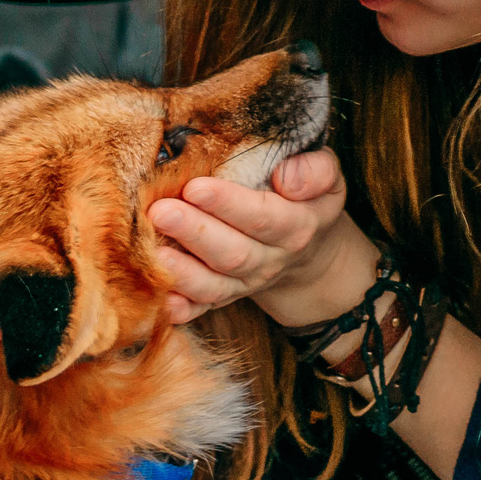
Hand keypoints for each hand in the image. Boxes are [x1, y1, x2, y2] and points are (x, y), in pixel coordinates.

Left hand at [147, 149, 370, 325]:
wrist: (309, 251)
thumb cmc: (306, 200)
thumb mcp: (328, 177)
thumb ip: (316, 171)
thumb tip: (286, 178)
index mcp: (296, 227)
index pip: (263, 217)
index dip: (228, 204)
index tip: (195, 187)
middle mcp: (271, 261)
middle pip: (233, 253)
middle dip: (195, 233)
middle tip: (160, 212)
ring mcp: (245, 283)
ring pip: (214, 285)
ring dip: (182, 272)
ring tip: (152, 252)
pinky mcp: (224, 297)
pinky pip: (203, 308)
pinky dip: (182, 308)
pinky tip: (161, 300)